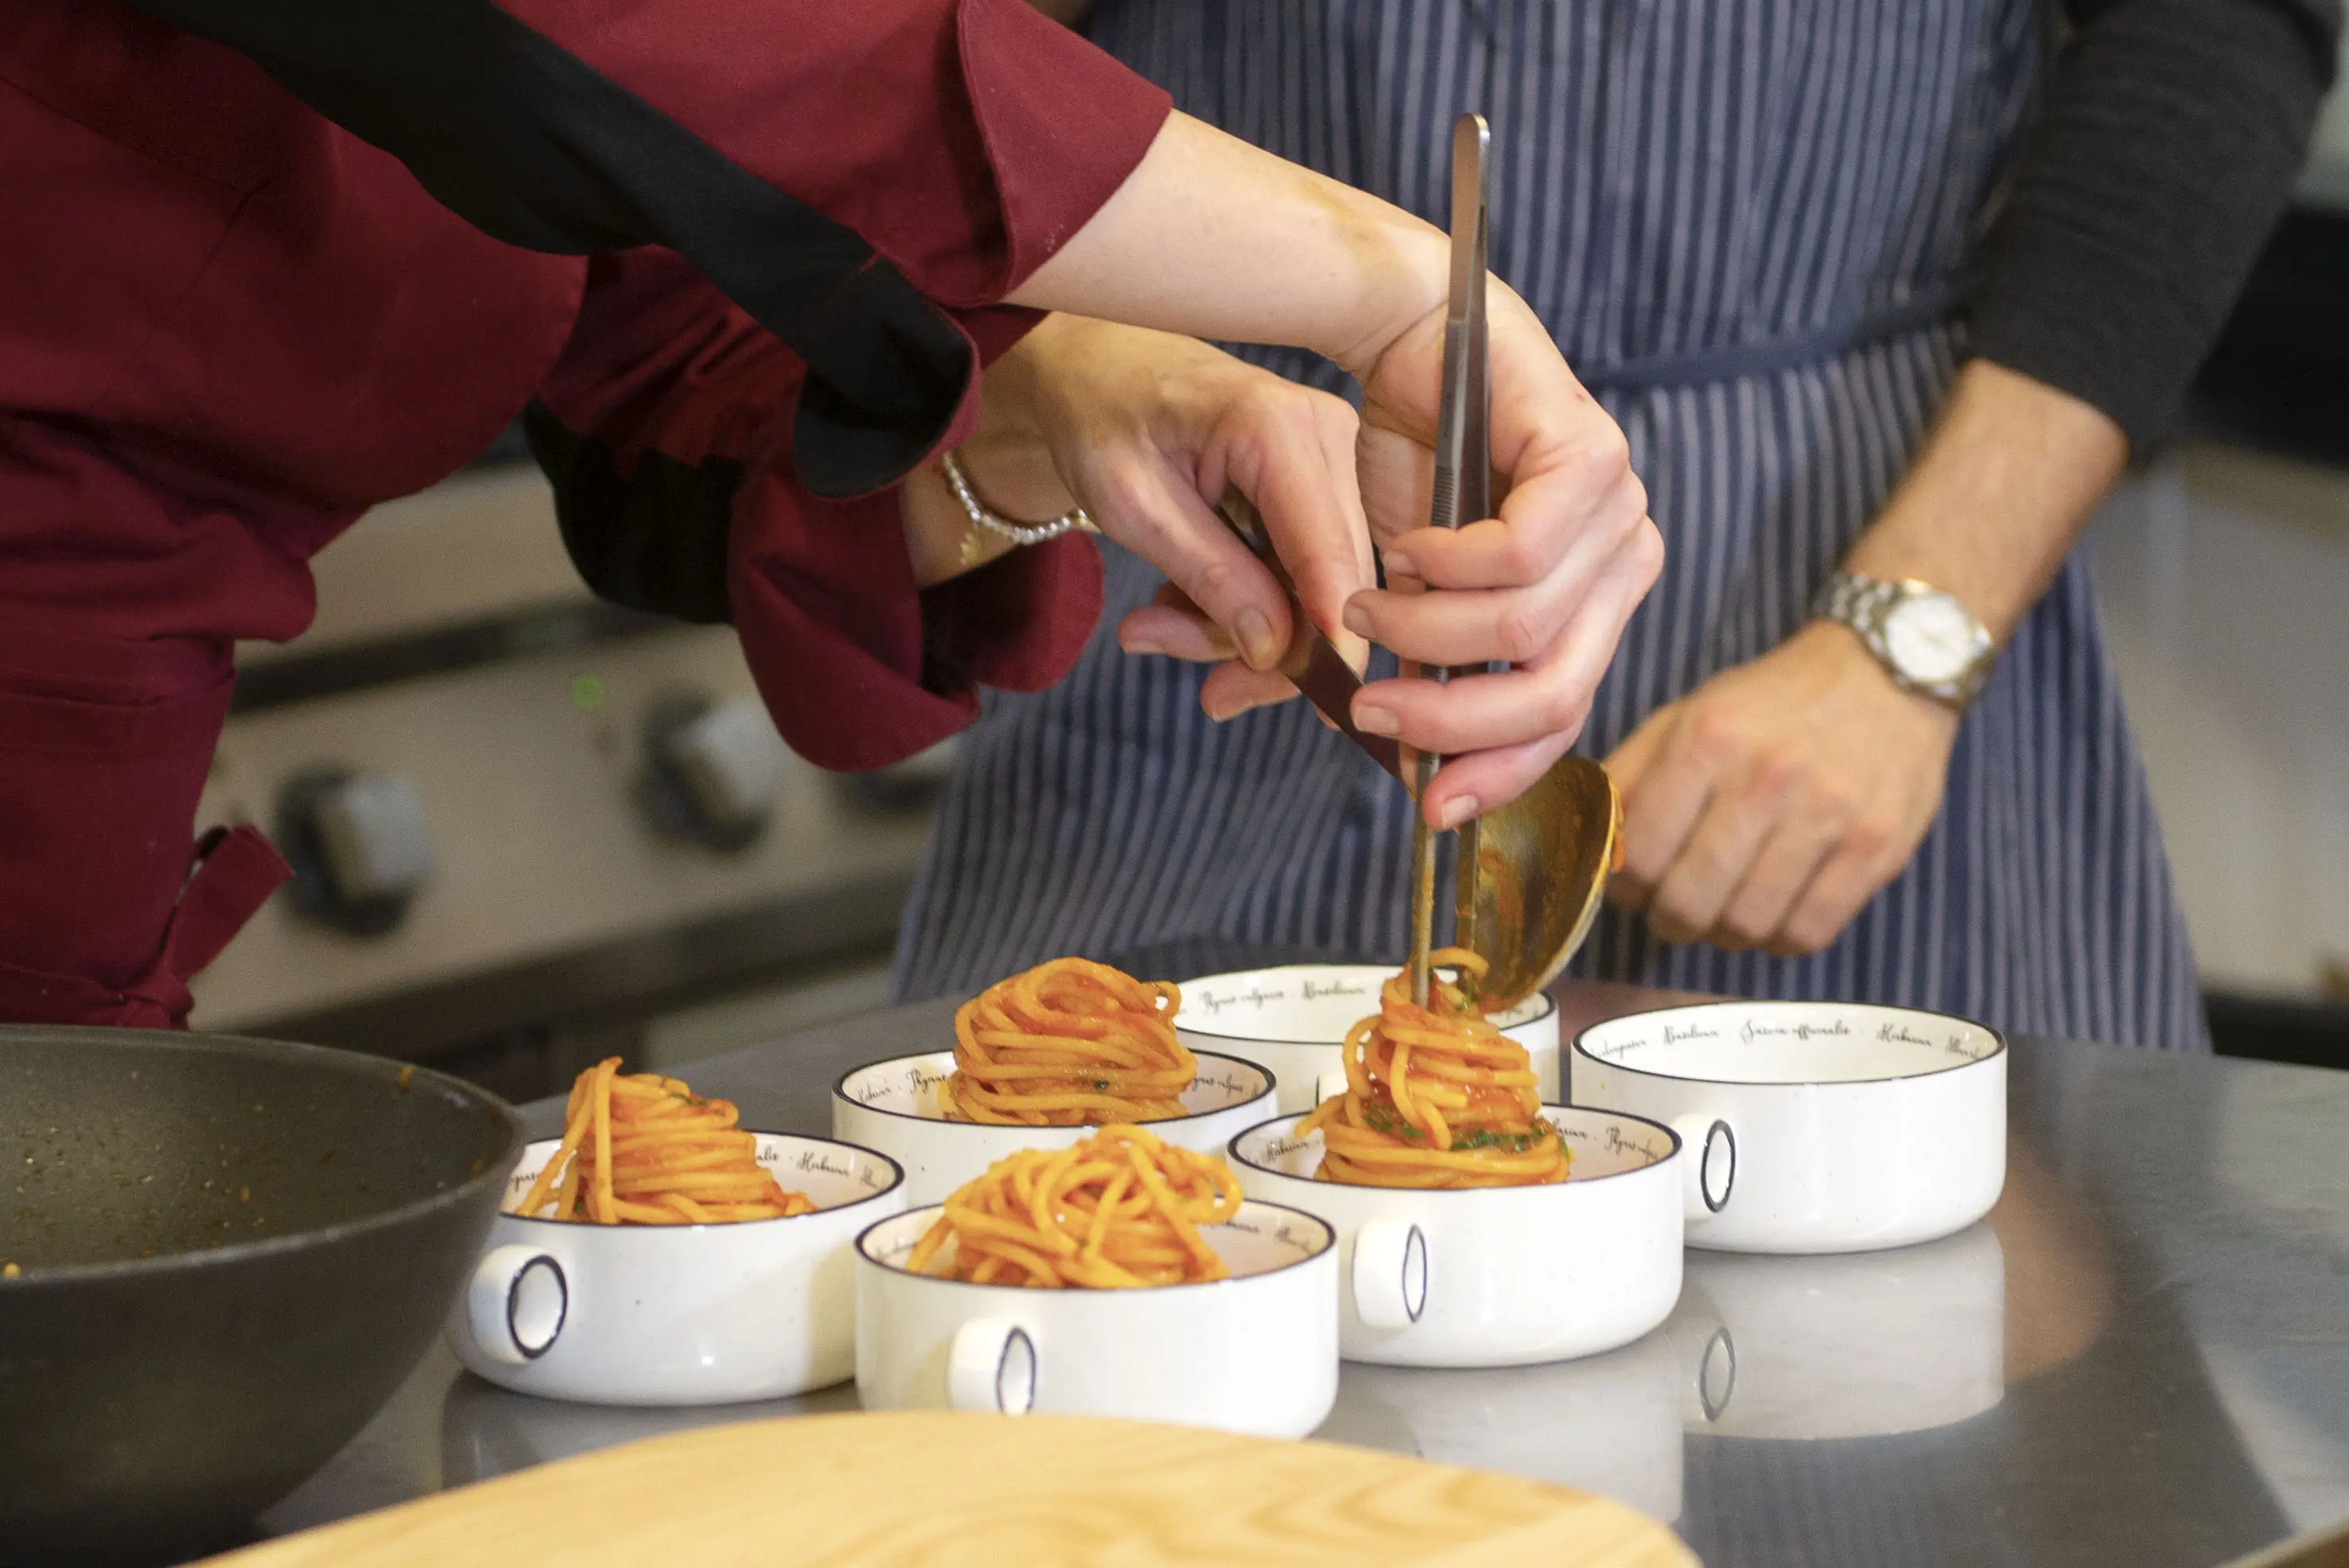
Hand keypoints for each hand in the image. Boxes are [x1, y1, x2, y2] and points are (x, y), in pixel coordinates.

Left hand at [908, 314, 1372, 678]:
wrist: (1097, 369)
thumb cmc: (1103, 421)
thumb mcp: (1135, 506)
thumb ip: (1209, 574)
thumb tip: (1274, 648)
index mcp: (1278, 428)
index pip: (1327, 552)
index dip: (1332, 637)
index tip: (1329, 710)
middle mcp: (1327, 437)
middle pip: (1334, 582)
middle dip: (1269, 649)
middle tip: (1207, 696)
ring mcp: (1331, 461)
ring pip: (1319, 590)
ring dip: (1243, 632)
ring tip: (1154, 633)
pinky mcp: (1321, 487)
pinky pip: (1303, 574)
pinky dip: (1247, 606)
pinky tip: (1183, 606)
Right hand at [1200, 277, 1661, 827]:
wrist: (1406, 343)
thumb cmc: (1406, 464)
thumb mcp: (1394, 592)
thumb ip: (1396, 667)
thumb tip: (1370, 747)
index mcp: (1592, 607)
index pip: (1565, 721)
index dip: (1497, 774)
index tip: (1424, 804)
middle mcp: (1622, 564)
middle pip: (1555, 692)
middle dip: (1451, 718)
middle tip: (1370, 703)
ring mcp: (1619, 510)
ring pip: (1528, 630)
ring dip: (1426, 632)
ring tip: (1366, 602)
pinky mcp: (1594, 457)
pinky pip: (1523, 552)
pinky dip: (1446, 563)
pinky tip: (1407, 544)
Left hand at [1604, 622, 1959, 955]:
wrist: (1886, 671)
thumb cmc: (1771, 704)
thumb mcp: (1685, 716)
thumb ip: (1630, 778)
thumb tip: (1588, 844)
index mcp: (1707, 739)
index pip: (1638, 853)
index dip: (1623, 885)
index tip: (1631, 885)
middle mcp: (1768, 777)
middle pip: (1687, 901)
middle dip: (1667, 918)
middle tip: (1671, 909)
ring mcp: (1829, 815)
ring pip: (1746, 925)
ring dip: (1722, 933)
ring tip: (1722, 910)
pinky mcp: (1878, 847)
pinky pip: (1807, 932)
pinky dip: (1778, 938)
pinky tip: (1772, 913)